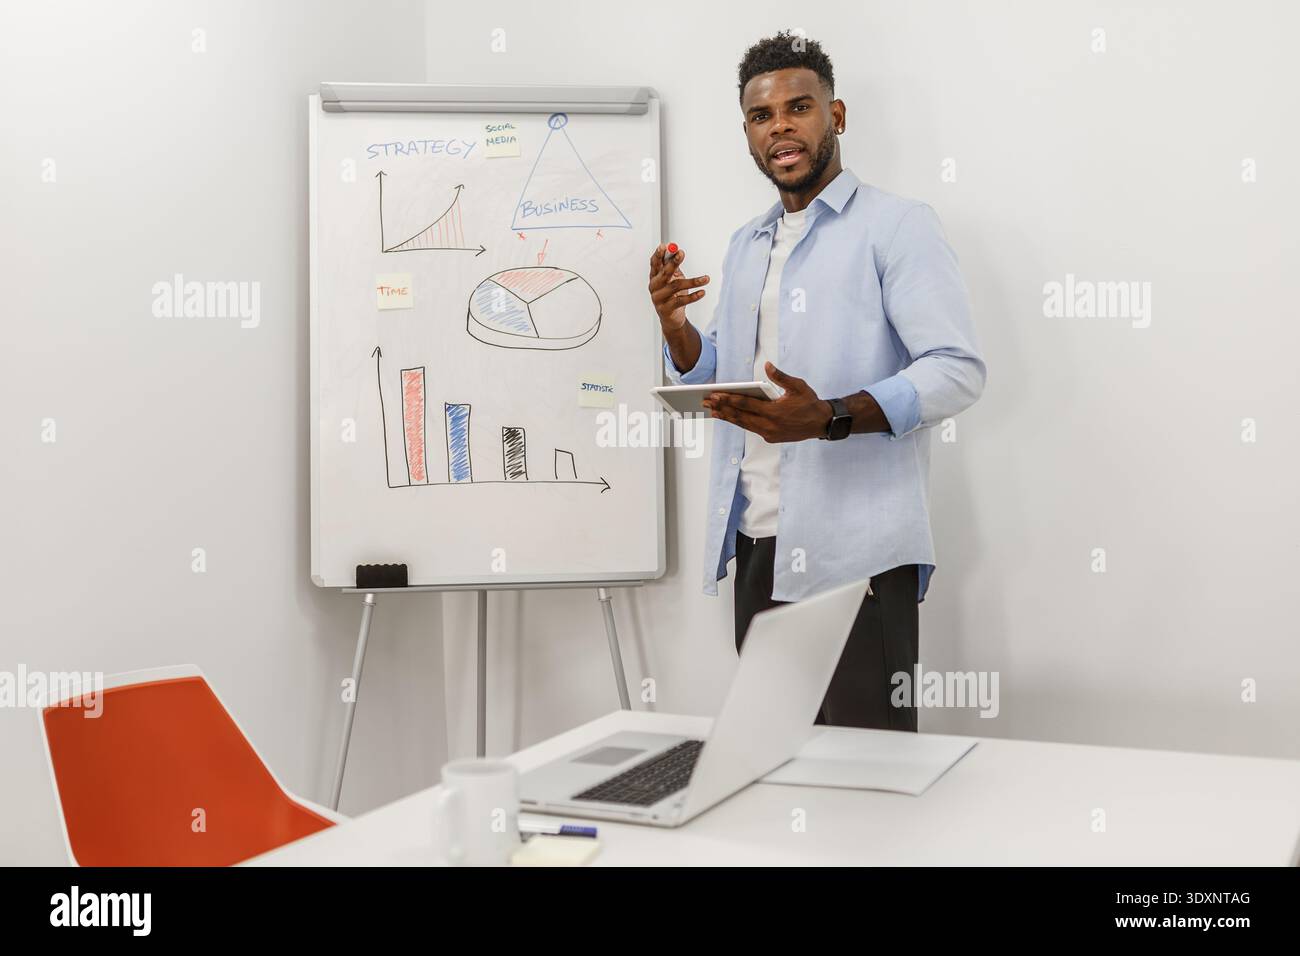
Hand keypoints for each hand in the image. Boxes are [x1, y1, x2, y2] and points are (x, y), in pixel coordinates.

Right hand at [648, 244, 708, 329]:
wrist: (672, 319)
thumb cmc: (673, 295)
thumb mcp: (673, 279)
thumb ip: (673, 266)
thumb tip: (677, 251)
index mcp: (654, 277)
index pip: (654, 264)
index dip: (658, 255)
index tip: (665, 246)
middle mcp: (654, 287)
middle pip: (664, 273)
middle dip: (673, 262)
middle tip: (682, 253)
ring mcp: (659, 299)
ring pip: (675, 286)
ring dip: (693, 281)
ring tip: (706, 279)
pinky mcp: (666, 309)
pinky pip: (681, 301)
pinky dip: (693, 296)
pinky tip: (703, 292)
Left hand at [703, 363, 831, 441]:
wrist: (822, 423)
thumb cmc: (810, 403)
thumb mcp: (798, 386)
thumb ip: (781, 377)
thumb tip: (768, 365)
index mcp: (774, 411)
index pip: (746, 404)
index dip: (728, 399)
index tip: (714, 395)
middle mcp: (769, 425)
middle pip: (740, 416)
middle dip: (721, 409)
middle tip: (706, 403)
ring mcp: (769, 433)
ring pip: (743, 424)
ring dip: (727, 417)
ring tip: (713, 412)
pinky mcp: (770, 438)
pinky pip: (751, 429)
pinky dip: (739, 422)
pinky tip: (730, 417)